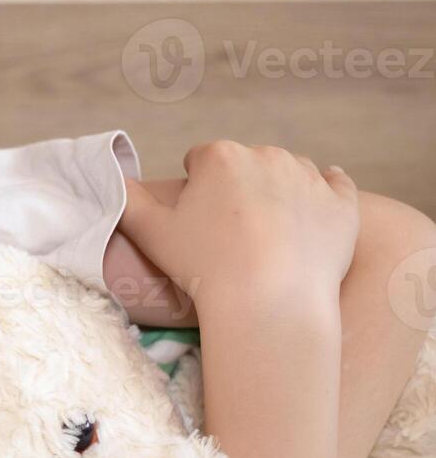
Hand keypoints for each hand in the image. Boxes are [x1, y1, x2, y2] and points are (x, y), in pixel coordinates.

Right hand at [118, 141, 359, 311]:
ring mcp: (310, 176)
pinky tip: (309, 216)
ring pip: (288, 174)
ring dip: (277, 194)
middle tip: (229, 234)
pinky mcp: (343, 201)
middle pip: (246, 165)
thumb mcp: (149, 232)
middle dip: (237, 190)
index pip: (201, 161)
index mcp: (220, 156)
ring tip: (266, 238)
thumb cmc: (203, 267)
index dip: (195, 190)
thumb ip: (126, 199)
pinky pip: (336, 185)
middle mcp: (267, 154)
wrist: (269, 302)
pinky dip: (323, 197)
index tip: (196, 220)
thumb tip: (114, 179)